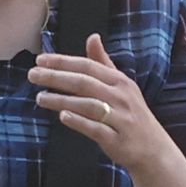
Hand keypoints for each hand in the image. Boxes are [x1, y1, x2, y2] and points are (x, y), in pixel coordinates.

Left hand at [24, 39, 176, 184]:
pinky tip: (62, 117)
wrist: (153, 149)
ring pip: (87, 105)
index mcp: (119, 81)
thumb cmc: (131, 114)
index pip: (88, 66)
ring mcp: (120, 118)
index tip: (40, 59)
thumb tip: (92, 37)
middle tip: (32, 75)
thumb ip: (103, 63)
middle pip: (84, 83)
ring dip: (62, 100)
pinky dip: (79, 121)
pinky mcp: (117, 140)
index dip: (63, 62)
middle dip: (56, 77)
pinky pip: (95, 128)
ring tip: (40, 98)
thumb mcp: (121, 86)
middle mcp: (120, 97)